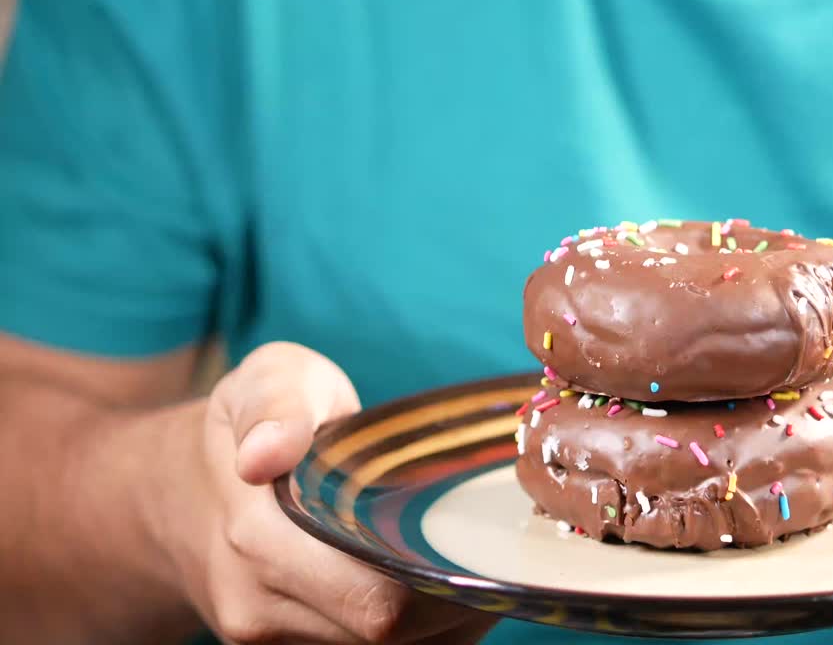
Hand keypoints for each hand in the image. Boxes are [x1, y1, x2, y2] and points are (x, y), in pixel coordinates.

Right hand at [166, 342, 495, 643]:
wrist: (171, 491)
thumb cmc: (244, 424)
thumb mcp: (266, 381)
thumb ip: (277, 405)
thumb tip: (264, 455)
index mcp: (257, 539)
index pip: (373, 602)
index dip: (441, 588)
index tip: (482, 545)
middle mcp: (257, 605)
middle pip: (388, 635)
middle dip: (451, 604)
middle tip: (495, 554)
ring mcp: (266, 635)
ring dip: (438, 621)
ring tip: (469, 564)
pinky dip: (415, 632)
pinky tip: (436, 588)